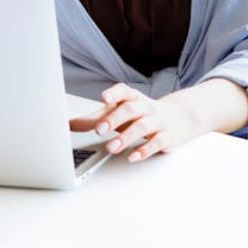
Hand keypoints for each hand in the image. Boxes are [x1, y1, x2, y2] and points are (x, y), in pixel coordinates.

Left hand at [68, 83, 199, 162]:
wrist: (178, 118)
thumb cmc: (141, 115)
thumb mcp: (118, 113)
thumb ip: (95, 118)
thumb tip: (69, 124)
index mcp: (132, 98)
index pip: (123, 91)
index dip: (114, 94)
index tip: (103, 99)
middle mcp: (145, 107)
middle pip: (130, 110)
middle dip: (114, 119)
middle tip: (99, 129)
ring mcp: (158, 121)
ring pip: (142, 127)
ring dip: (126, 138)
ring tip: (111, 148)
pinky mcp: (167, 137)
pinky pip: (157, 142)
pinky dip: (145, 150)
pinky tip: (133, 156)